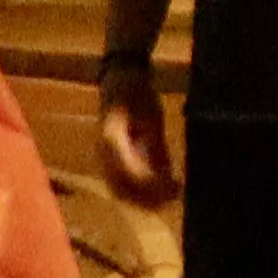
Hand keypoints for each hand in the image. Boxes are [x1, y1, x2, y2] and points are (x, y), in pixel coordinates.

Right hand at [94, 57, 178, 208]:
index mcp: (112, 139)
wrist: (119, 78)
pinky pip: (121, 183)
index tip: (174, 191)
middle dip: (148, 199)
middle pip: (121, 188)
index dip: (152, 186)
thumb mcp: (152, 117)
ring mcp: (104, 157)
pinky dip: (139, 192)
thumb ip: (157, 148)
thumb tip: (167, 177)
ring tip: (170, 199)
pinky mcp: (110, 158)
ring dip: (143, 199)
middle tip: (174, 200)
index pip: (130, 173)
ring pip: (120, 189)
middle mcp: (103, 152)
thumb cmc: (136, 92)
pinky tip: (160, 191)